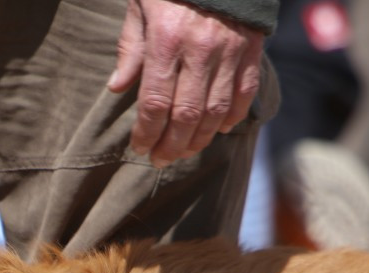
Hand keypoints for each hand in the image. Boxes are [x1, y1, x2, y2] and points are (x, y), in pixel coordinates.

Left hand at [108, 0, 264, 167]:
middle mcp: (200, 50)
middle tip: (160, 160)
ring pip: (216, 111)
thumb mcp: (141, 7)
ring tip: (184, 151)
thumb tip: (117, 88)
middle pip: (186, 115)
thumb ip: (131, 48)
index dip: (147, 133)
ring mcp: (229, 51)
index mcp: (167, 41)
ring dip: (200, 139)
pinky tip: (219, 130)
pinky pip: (244, 93)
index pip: (155, 103)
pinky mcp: (251, 49)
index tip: (140, 148)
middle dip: (171, 145)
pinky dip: (233, 117)